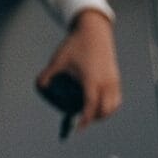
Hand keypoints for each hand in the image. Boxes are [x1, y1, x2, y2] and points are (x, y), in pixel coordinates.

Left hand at [42, 10, 121, 126]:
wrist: (94, 31)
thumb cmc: (75, 45)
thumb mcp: (58, 59)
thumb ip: (47, 75)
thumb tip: (40, 87)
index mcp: (91, 79)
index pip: (91, 105)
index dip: (85, 119)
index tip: (78, 127)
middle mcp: (106, 81)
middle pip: (105, 110)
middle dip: (93, 119)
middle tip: (80, 122)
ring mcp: (113, 80)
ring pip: (113, 106)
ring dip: (103, 114)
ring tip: (88, 115)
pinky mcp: (116, 77)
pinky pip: (116, 98)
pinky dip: (109, 106)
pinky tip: (97, 105)